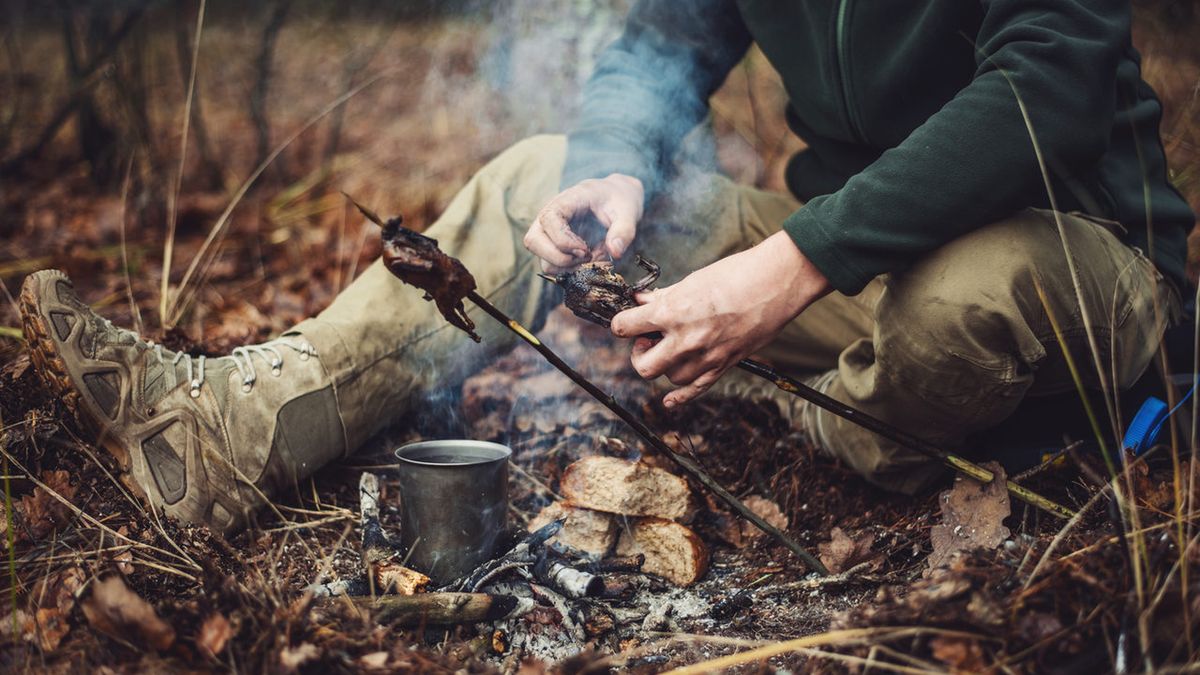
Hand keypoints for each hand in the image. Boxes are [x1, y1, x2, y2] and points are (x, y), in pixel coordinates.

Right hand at [523, 174, 642, 271]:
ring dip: (569, 268)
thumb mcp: (628, 211)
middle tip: (587, 256)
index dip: (563, 240)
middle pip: (533, 242)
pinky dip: (573, 271)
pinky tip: (591, 261)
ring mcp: (549, 234)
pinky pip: (554, 268)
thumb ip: (624, 230)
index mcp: (565, 201)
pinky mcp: (555, 249)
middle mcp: (549, 218)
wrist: (616, 201)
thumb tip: (615, 252)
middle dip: (560, 258)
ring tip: (593, 257)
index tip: (586, 250)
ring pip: (543, 260)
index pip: (548, 220)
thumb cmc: (618, 201)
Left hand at [610, 231, 831, 406]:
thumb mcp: (692, 280)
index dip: (622, 323)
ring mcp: (705, 358)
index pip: (624, 327)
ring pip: (668, 378)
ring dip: (665, 366)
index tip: (627, 321)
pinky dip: (678, 398)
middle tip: (649, 339)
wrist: (776, 283)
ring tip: (673, 349)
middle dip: (640, 353)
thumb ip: (663, 296)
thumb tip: (640, 300)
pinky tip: (669, 400)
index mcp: (672, 312)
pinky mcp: (723, 366)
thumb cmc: (737, 274)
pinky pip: (694, 392)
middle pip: (643, 365)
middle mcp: (685, 340)